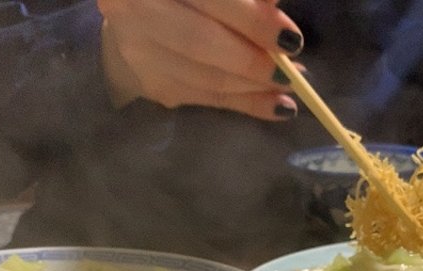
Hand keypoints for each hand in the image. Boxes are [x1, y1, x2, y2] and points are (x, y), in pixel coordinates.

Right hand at [97, 0, 302, 119]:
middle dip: (252, 58)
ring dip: (255, 85)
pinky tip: (280, 107)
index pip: (208, 1)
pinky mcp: (154, 85)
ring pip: (207, 77)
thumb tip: (274, 5)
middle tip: (290, 68)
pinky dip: (249, 104)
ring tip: (291, 86)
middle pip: (201, 42)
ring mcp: (141, 55)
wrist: (131, 14)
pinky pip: (209, 98)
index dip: (249, 19)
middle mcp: (136, 13)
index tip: (289, 36)